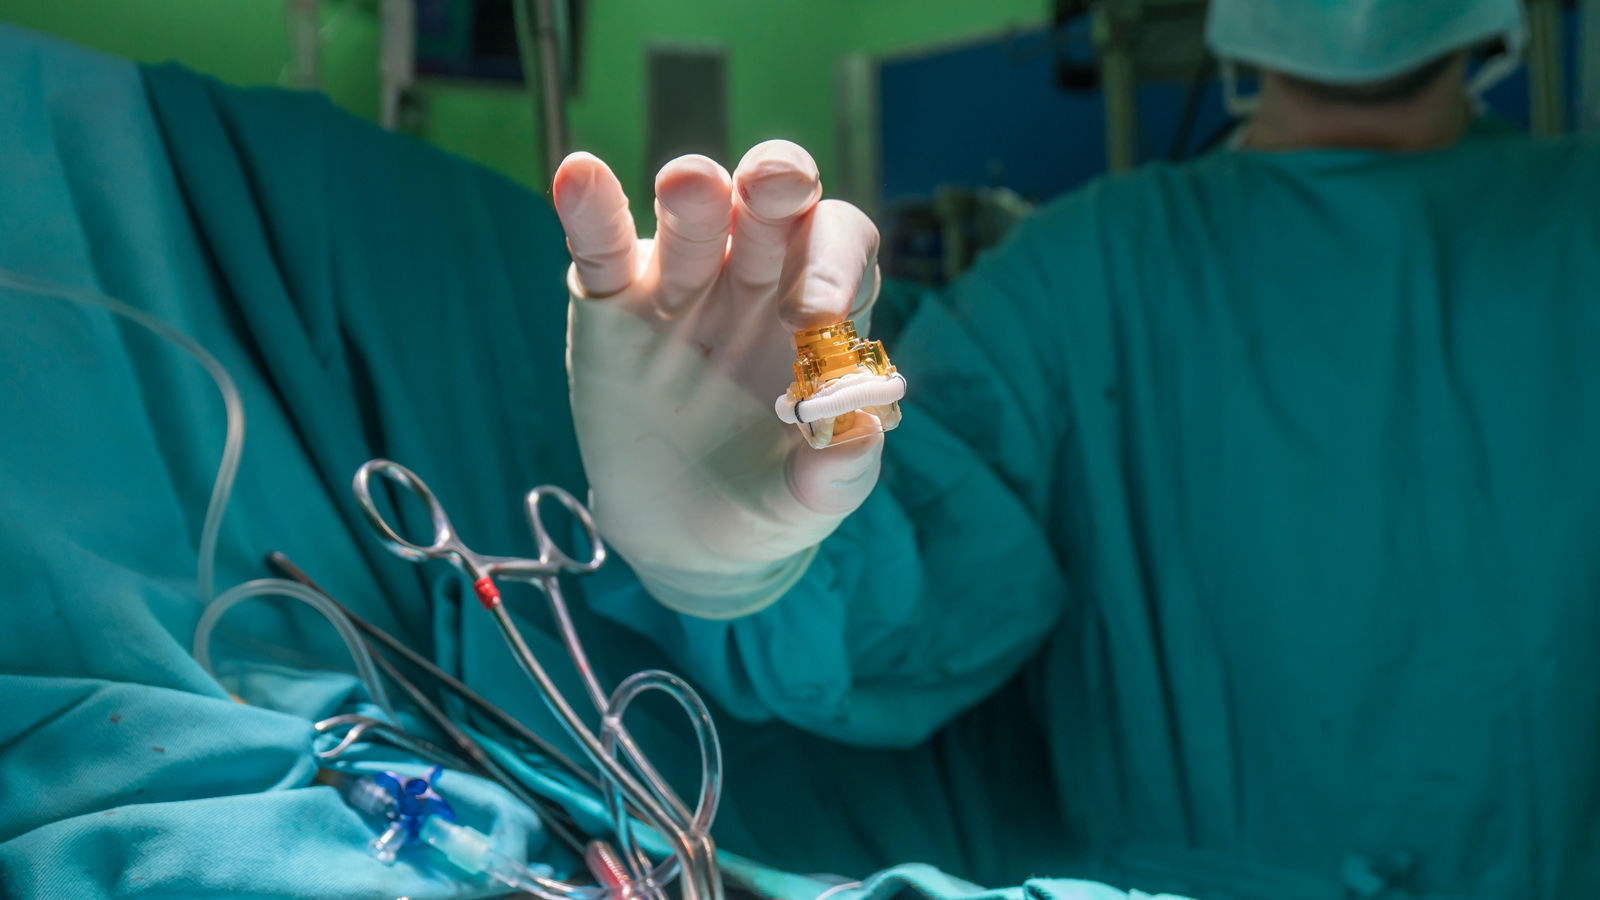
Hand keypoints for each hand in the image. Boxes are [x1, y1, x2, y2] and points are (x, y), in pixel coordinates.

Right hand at [553, 141, 884, 618]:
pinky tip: (577, 175)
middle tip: (775, 187)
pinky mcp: (611, 302)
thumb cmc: (769, 496)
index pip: (836, 245)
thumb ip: (840, 468)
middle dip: (775, 186)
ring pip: (691, 215)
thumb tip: (862, 432)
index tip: (816, 316)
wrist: (686, 536)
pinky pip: (602, 247)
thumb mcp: (812, 498)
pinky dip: (590, 209)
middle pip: (771, 205)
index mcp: (818, 304)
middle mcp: (754, 272)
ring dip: (692, 192)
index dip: (831, 265)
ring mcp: (681, 280)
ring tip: (687, 185)